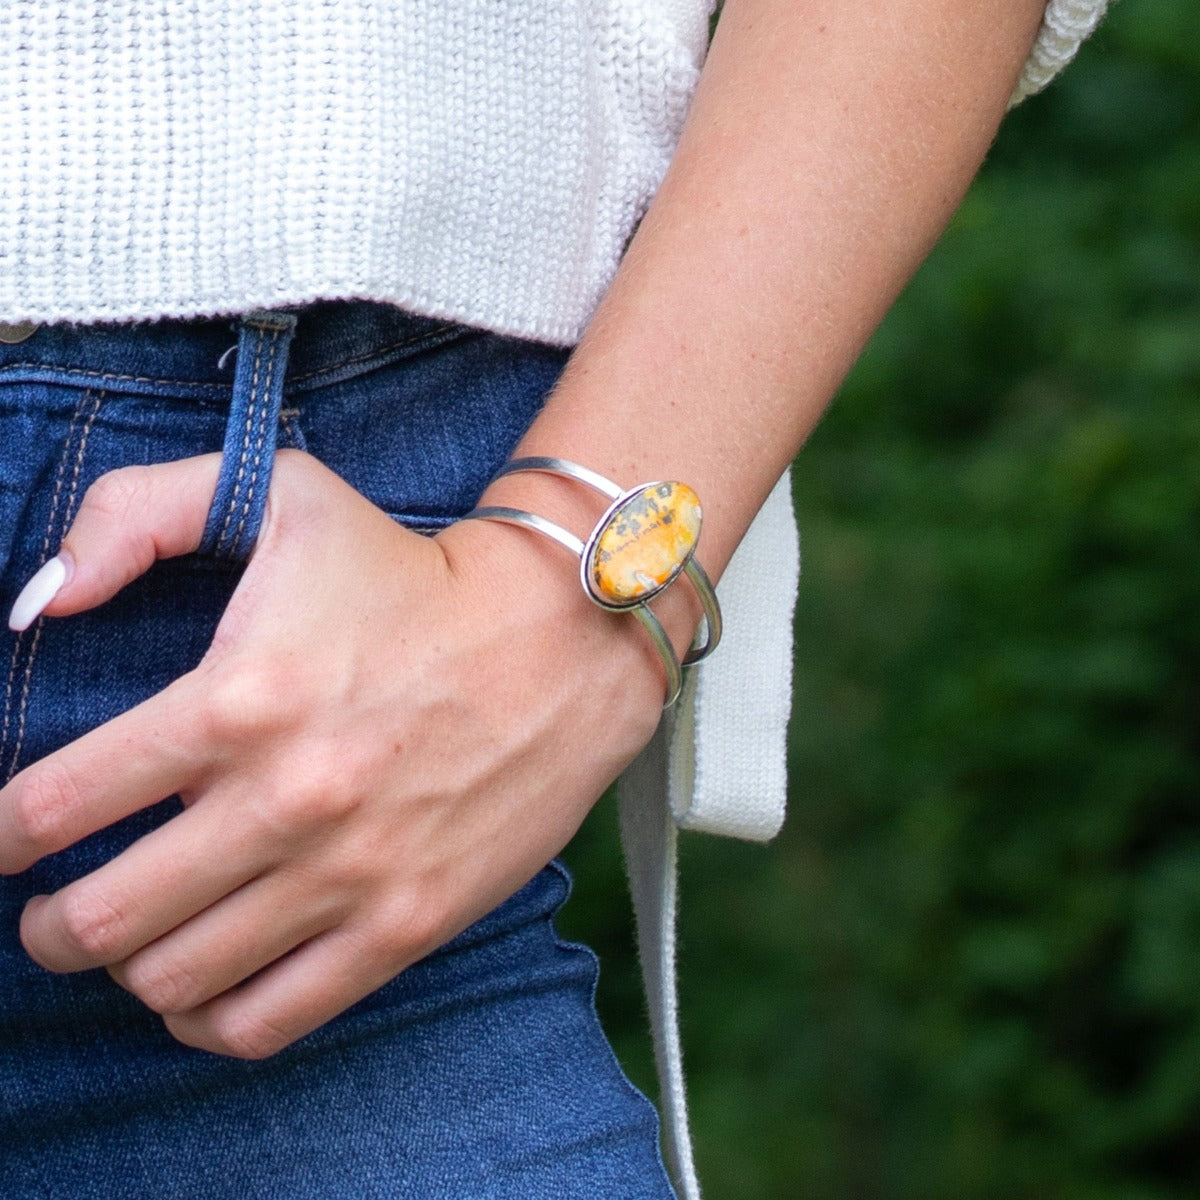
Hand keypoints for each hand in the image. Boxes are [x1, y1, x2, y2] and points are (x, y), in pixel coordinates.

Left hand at [0, 449, 663, 1057]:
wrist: (559, 639)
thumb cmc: (412, 573)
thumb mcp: (281, 494)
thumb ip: (138, 514)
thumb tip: (43, 602)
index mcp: (236, 702)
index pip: (55, 805)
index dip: (2, 831)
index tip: (10, 836)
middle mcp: (285, 801)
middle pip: (100, 919)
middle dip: (48, 925)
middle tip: (51, 909)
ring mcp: (349, 874)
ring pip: (174, 981)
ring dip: (127, 970)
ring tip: (133, 940)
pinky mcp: (406, 922)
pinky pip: (268, 1020)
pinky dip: (209, 1021)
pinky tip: (203, 988)